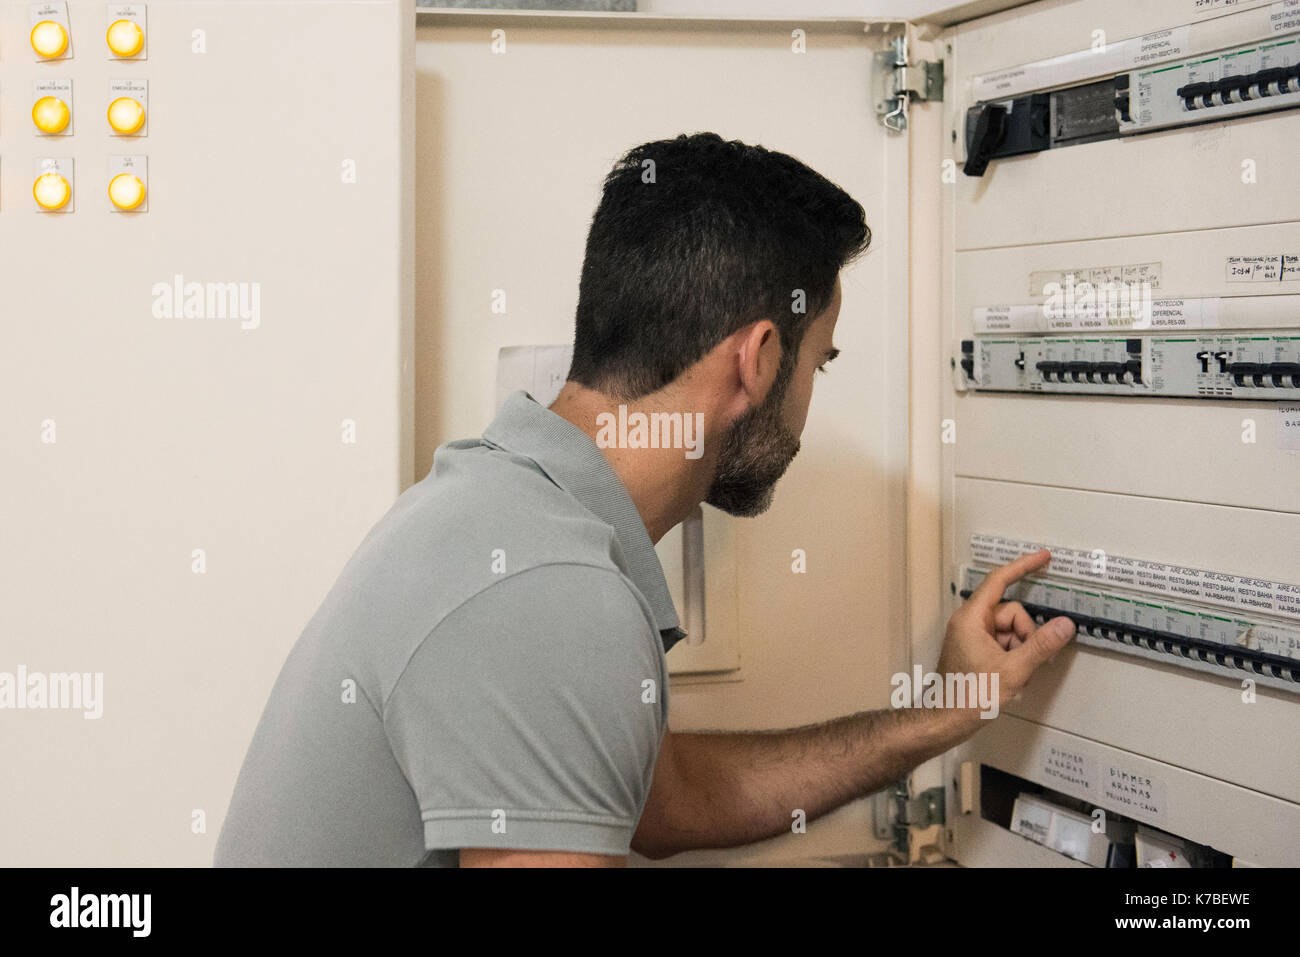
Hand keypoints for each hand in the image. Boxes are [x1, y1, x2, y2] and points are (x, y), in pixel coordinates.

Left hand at [936, 549, 1075, 727]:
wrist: (946, 721)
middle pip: (1012, 613)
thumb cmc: (971, 696)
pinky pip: (1004, 645)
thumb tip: (1065, 624)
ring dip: (1021, 652)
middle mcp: (970, 622)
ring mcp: (972, 637)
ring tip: (1016, 678)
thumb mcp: (1013, 671)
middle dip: (1026, 636)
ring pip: (1011, 632)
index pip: (999, 581)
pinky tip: (1011, 681)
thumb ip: (1041, 646)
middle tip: (1027, 665)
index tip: (1044, 557)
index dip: (1023, 566)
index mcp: (972, 618)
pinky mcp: (975, 651)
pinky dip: (1014, 659)